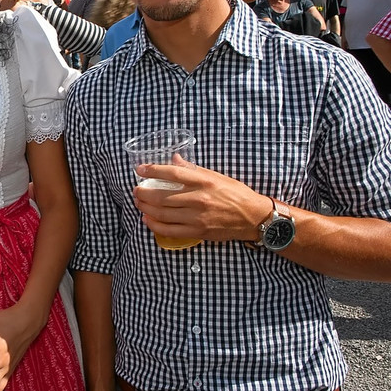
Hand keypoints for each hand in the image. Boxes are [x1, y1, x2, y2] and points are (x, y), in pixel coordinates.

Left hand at [133, 158, 268, 242]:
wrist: (253, 217)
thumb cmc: (235, 194)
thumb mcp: (216, 176)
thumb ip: (193, 169)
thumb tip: (174, 158)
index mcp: (204, 182)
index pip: (172, 173)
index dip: (152, 170)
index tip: (140, 169)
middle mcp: (199, 199)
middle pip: (161, 196)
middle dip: (143, 193)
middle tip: (136, 190)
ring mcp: (197, 217)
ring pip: (162, 214)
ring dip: (145, 208)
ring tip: (139, 203)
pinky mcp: (197, 232)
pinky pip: (169, 230)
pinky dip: (155, 225)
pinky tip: (147, 220)